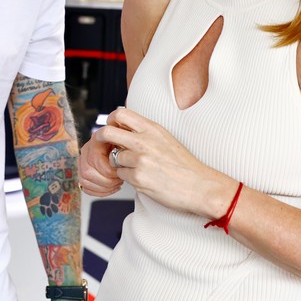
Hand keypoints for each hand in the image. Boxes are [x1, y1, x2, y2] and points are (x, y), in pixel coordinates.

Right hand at [78, 125, 122, 196]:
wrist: (123, 145)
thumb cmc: (125, 143)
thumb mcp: (127, 141)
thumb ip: (123, 147)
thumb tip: (122, 160)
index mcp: (96, 140)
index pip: (94, 159)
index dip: (108, 170)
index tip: (120, 172)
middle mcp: (86, 151)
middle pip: (87, 172)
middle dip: (106, 181)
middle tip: (119, 179)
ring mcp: (83, 163)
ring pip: (85, 181)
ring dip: (104, 187)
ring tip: (117, 184)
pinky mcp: (83, 173)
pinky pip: (86, 187)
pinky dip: (100, 191)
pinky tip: (112, 188)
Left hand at [93, 107, 233, 217]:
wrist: (200, 186)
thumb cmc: (185, 165)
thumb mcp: (165, 139)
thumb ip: (145, 132)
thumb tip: (122, 129)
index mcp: (152, 128)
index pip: (120, 113)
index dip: (111, 121)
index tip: (111, 129)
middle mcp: (144, 141)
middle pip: (107, 132)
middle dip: (100, 139)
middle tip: (103, 147)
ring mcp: (140, 160)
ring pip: (113, 158)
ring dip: (119, 164)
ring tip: (135, 168)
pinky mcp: (138, 178)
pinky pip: (121, 175)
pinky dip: (127, 178)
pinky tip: (143, 179)